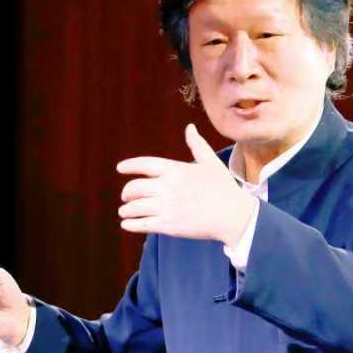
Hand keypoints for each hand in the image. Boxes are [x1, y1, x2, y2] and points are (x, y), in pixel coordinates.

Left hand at [116, 124, 256, 244]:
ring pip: (134, 207)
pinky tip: (127, 224)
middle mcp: (166, 187)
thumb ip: (197, 145)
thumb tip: (190, 127)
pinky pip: (141, 224)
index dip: (129, 166)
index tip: (120, 168)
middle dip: (126, 192)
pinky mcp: (168, 225)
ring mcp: (166, 207)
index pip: (144, 164)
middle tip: (125, 196)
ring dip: (126, 210)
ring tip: (124, 212)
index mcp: (174, 169)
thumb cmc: (223, 187)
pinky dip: (130, 224)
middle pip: (134, 187)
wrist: (233, 215)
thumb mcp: (210, 162)